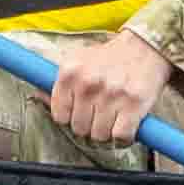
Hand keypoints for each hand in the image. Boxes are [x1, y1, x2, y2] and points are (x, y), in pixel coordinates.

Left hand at [44, 28, 176, 147]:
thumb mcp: (79, 61)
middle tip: (100, 114)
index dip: (70, 118)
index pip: (59, 115)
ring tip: (113, 118)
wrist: (145, 46)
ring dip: (107, 132)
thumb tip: (38, 98)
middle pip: (79, 128)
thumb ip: (59, 83)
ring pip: (99, 135)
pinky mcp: (134, 104)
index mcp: (70, 72)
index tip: (80, 114)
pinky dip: (123, 138)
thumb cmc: (110, 58)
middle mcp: (88, 83)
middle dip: (89, 126)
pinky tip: (125, 125)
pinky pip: (120, 137)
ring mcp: (111, 94)